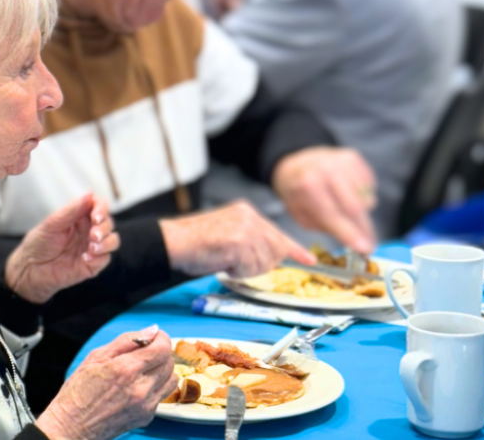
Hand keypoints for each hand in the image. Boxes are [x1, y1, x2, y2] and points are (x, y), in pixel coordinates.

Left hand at [5, 193, 118, 303]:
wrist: (30, 270)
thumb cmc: (38, 244)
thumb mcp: (52, 224)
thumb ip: (71, 210)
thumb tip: (90, 193)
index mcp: (79, 216)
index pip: (99, 206)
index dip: (102, 208)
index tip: (96, 216)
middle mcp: (88, 230)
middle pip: (109, 223)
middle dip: (104, 227)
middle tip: (93, 235)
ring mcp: (91, 247)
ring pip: (113, 240)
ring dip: (107, 243)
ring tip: (91, 247)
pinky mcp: (92, 264)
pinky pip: (105, 259)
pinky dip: (98, 258)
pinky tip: (85, 258)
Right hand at [37, 325, 175, 439]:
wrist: (73, 427)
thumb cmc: (79, 392)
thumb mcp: (96, 357)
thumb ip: (126, 341)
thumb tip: (151, 331)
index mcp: (126, 369)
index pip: (162, 349)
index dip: (161, 338)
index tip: (153, 337)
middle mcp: (140, 389)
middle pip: (169, 363)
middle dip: (160, 352)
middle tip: (145, 352)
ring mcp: (145, 405)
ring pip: (171, 379)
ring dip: (162, 370)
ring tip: (144, 369)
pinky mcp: (147, 417)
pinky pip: (162, 395)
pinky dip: (155, 386)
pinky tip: (138, 386)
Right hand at [159, 200, 315, 276]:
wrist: (173, 241)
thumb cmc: (195, 242)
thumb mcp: (228, 234)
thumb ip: (251, 241)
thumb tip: (271, 257)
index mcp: (246, 212)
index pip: (277, 234)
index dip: (295, 250)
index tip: (310, 260)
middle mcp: (250, 217)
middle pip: (274, 251)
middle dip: (259, 263)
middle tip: (234, 261)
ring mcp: (245, 229)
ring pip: (263, 262)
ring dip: (245, 269)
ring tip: (224, 258)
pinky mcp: (239, 242)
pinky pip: (249, 268)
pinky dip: (237, 271)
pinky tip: (221, 261)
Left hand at [272, 146, 377, 254]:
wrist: (295, 161)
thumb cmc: (298, 192)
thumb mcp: (299, 213)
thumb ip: (323, 226)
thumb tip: (351, 238)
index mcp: (307, 185)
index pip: (332, 215)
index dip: (350, 234)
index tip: (365, 249)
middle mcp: (326, 169)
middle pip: (354, 207)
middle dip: (364, 230)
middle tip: (369, 246)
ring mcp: (341, 161)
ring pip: (366, 198)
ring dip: (361, 211)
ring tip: (343, 208)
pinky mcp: (352, 157)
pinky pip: (369, 186)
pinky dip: (362, 196)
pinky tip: (346, 192)